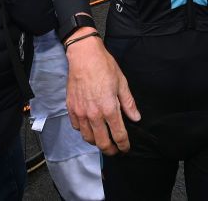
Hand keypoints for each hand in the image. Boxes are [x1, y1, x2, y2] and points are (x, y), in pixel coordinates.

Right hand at [64, 30, 140, 154]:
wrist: (84, 56)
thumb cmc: (104, 66)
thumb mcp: (122, 83)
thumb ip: (128, 103)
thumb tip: (136, 118)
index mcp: (109, 108)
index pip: (119, 135)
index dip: (124, 145)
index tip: (125, 148)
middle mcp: (94, 114)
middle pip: (102, 143)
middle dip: (110, 150)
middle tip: (115, 150)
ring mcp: (81, 112)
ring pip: (88, 138)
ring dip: (96, 142)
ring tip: (102, 140)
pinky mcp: (71, 108)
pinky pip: (77, 127)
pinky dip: (83, 131)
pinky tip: (89, 127)